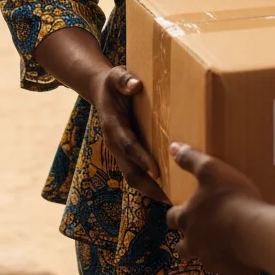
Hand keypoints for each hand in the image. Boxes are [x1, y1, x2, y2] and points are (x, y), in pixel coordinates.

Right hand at [90, 66, 167, 202]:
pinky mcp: (126, 154)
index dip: (142, 159)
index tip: (157, 171)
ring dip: (151, 190)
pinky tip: (169, 189)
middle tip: (170, 197)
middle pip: (130, 172)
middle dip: (149, 186)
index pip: (128, 146)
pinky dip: (151, 184)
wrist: (100, 91)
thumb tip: (135, 84)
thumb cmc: (113, 83)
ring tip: (174, 199)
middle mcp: (114, 143)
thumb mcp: (116, 75)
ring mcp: (119, 151)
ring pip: (133, 177)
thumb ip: (124, 79)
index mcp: (113, 126)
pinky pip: (136, 173)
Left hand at [166, 143, 263, 274]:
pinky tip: (242, 257)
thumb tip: (173, 147)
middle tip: (202, 231)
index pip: (172, 218)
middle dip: (188, 240)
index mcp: (188, 218)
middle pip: (182, 247)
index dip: (177, 214)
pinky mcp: (230, 273)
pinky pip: (226, 273)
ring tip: (224, 243)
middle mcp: (194, 243)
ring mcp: (211, 261)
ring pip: (204, 261)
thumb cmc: (232, 198)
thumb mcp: (211, 169)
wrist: (258, 232)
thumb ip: (191, 159)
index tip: (184, 210)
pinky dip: (231, 266)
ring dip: (210, 253)